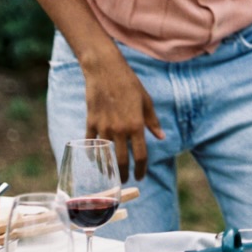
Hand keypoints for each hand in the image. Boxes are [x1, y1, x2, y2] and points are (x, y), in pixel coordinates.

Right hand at [80, 50, 163, 181]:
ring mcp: (104, 127)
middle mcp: (120, 130)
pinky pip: (90, 144)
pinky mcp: (91, 123)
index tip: (141, 176)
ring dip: (108, 168)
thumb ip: (152, 122)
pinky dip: (92, 154)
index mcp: (136, 125)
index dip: (142, 169)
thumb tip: (161, 137)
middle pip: (122, 160)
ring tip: (111, 174)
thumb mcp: (146, 101)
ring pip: (105, 155)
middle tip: (125, 180)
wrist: (106, 71)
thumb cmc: (130, 84)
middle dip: (124, 173)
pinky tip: (95, 160)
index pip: (141, 155)